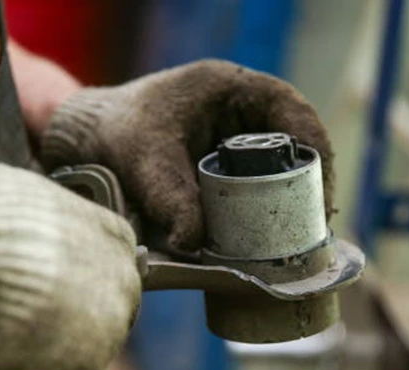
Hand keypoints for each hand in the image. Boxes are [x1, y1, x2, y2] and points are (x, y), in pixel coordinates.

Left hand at [41, 59, 333, 252]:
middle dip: (309, 186)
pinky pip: (260, 182)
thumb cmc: (116, 132)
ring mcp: (237, 135)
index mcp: (233, 87)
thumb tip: (195, 243)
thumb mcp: (144, 160)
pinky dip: (267, 207)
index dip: (316, 155)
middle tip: (314, 229)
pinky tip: (271, 235)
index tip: (320, 199)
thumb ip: (169, 198)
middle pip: (296, 144)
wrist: (89, 139)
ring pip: (280, 167)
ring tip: (299, 239)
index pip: (295, 114)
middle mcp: (242, 108)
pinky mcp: (227, 161)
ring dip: (291, 200)